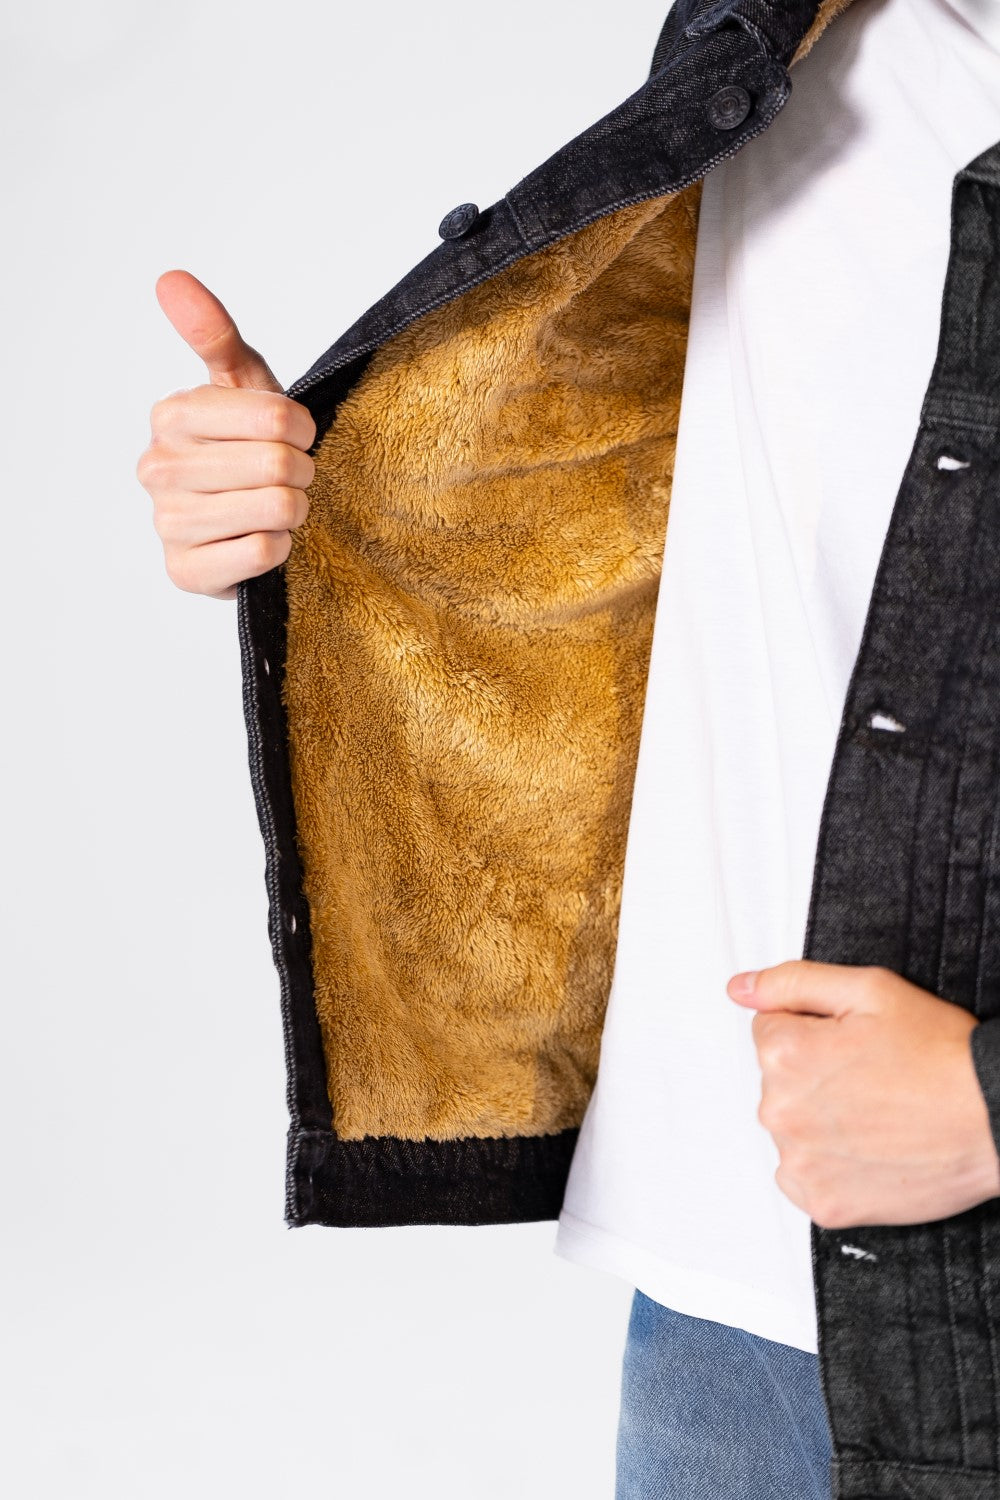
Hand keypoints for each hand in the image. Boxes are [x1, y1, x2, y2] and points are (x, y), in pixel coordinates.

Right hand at [136, 270, 316, 599]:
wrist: (243, 525)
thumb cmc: (248, 450)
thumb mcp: (242, 386)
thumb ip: (214, 334)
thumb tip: (171, 278)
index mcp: (170, 416)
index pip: (275, 417)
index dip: (303, 429)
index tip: (296, 436)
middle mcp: (158, 468)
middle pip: (278, 464)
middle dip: (301, 473)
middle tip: (290, 478)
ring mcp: (167, 523)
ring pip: (276, 509)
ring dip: (294, 511)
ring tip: (279, 508)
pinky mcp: (185, 572)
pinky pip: (264, 552)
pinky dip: (280, 549)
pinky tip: (262, 541)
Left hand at [726, 960, 999, 1228]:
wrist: (995, 1119)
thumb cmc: (941, 1056)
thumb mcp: (868, 989)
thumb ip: (792, 982)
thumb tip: (741, 989)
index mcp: (784, 1054)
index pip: (769, 1031)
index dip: (816, 1031)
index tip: (853, 1044)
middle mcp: (781, 1112)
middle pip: (779, 1083)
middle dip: (815, 1076)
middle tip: (874, 1079)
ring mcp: (801, 1164)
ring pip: (794, 1130)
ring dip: (823, 1123)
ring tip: (879, 1115)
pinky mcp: (824, 1205)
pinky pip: (808, 1178)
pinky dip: (833, 1167)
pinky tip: (872, 1150)